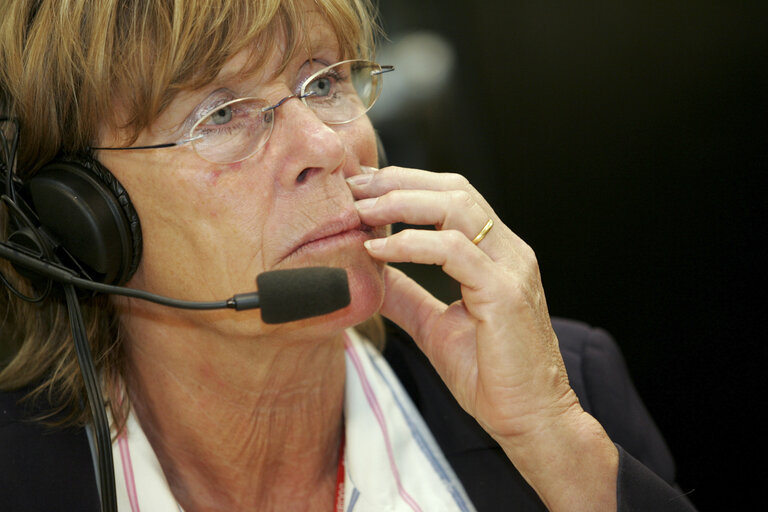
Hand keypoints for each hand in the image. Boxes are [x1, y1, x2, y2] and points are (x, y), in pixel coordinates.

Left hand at [348, 166, 617, 510]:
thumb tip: (368, 272)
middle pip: (454, 190)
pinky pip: (454, 251)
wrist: (530, 421)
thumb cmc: (491, 376)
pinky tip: (378, 250)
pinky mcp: (505, 293)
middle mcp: (509, 252)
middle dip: (399, 181)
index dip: (407, 184)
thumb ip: (406, 294)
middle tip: (353, 185)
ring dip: (401, 203)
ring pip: (456, 208)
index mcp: (497, 255)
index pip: (453, 197)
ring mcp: (511, 268)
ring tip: (360, 211)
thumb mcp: (434, 326)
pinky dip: (411, 244)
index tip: (362, 188)